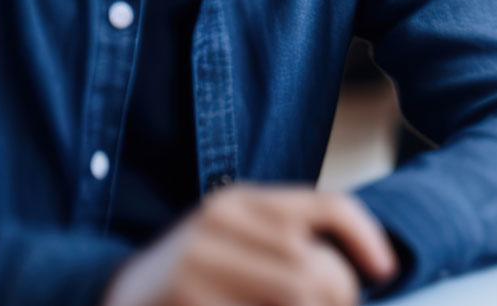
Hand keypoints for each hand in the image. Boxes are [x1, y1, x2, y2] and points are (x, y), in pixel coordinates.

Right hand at [102, 186, 396, 305]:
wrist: (111, 297)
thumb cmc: (193, 274)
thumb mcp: (236, 238)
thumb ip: (288, 241)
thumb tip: (372, 267)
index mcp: (237, 201)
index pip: (328, 207)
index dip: (368, 239)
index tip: (385, 271)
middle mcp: (216, 226)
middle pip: (318, 269)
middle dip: (340, 300)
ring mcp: (195, 268)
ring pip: (299, 295)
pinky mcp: (185, 302)